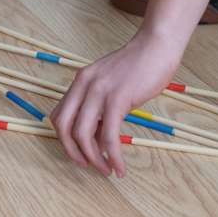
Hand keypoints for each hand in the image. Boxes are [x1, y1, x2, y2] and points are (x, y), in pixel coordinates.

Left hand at [50, 27, 183, 177]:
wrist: (157, 46)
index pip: (59, 115)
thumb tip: (98, 141)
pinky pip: (109, 135)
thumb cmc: (140, 66)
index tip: (79, 152)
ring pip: (82, 135)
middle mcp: (84, 85)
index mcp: (81, 81)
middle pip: (63, 127)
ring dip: (93, 159)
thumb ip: (101, 109)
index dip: (65, 139)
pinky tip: (120, 166)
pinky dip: (113, 156)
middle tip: (86, 166)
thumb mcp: (112, 85)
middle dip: (72, 152)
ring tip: (107, 170)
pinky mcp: (117, 99)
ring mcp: (99, 92)